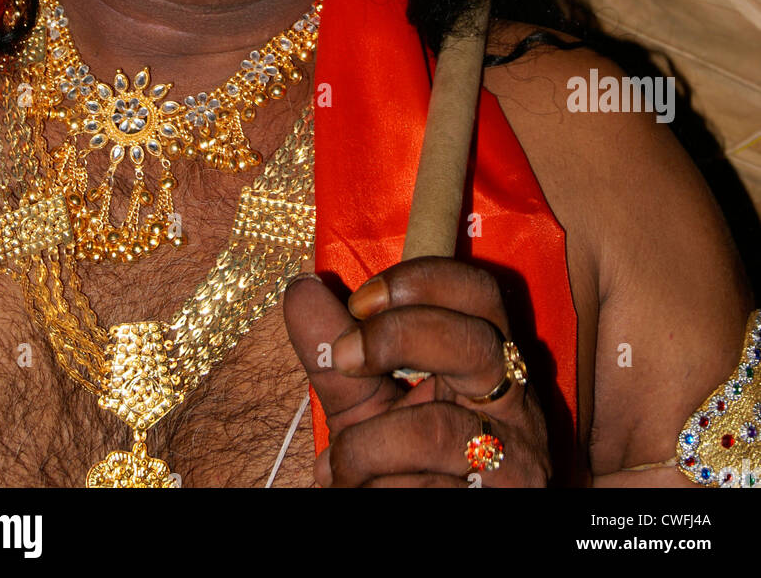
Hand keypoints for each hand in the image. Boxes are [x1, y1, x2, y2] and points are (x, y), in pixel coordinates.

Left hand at [283, 257, 551, 487]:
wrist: (421, 536)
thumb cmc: (397, 468)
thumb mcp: (363, 407)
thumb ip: (334, 352)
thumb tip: (301, 288)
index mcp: (484, 362)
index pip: (477, 292)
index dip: (421, 282)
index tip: (359, 301)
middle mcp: (514, 402)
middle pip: (474, 342)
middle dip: (395, 338)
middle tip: (343, 357)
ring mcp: (516, 457)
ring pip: (437, 431)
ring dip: (368, 446)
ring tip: (341, 466)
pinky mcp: (509, 499)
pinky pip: (429, 487)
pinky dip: (380, 487)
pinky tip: (367, 491)